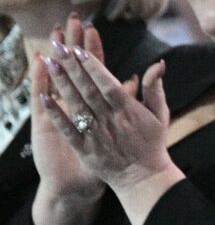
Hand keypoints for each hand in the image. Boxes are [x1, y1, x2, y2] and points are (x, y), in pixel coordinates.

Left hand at [37, 24, 179, 196]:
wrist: (143, 177)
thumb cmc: (152, 143)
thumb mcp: (160, 113)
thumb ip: (155, 88)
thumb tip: (159, 63)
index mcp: (128, 110)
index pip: (107, 83)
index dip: (93, 66)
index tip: (80, 50)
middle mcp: (110, 119)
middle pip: (88, 89)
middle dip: (73, 67)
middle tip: (59, 46)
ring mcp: (96, 134)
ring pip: (77, 105)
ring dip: (62, 84)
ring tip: (51, 64)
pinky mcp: (85, 149)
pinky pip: (68, 129)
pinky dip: (57, 114)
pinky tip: (44, 99)